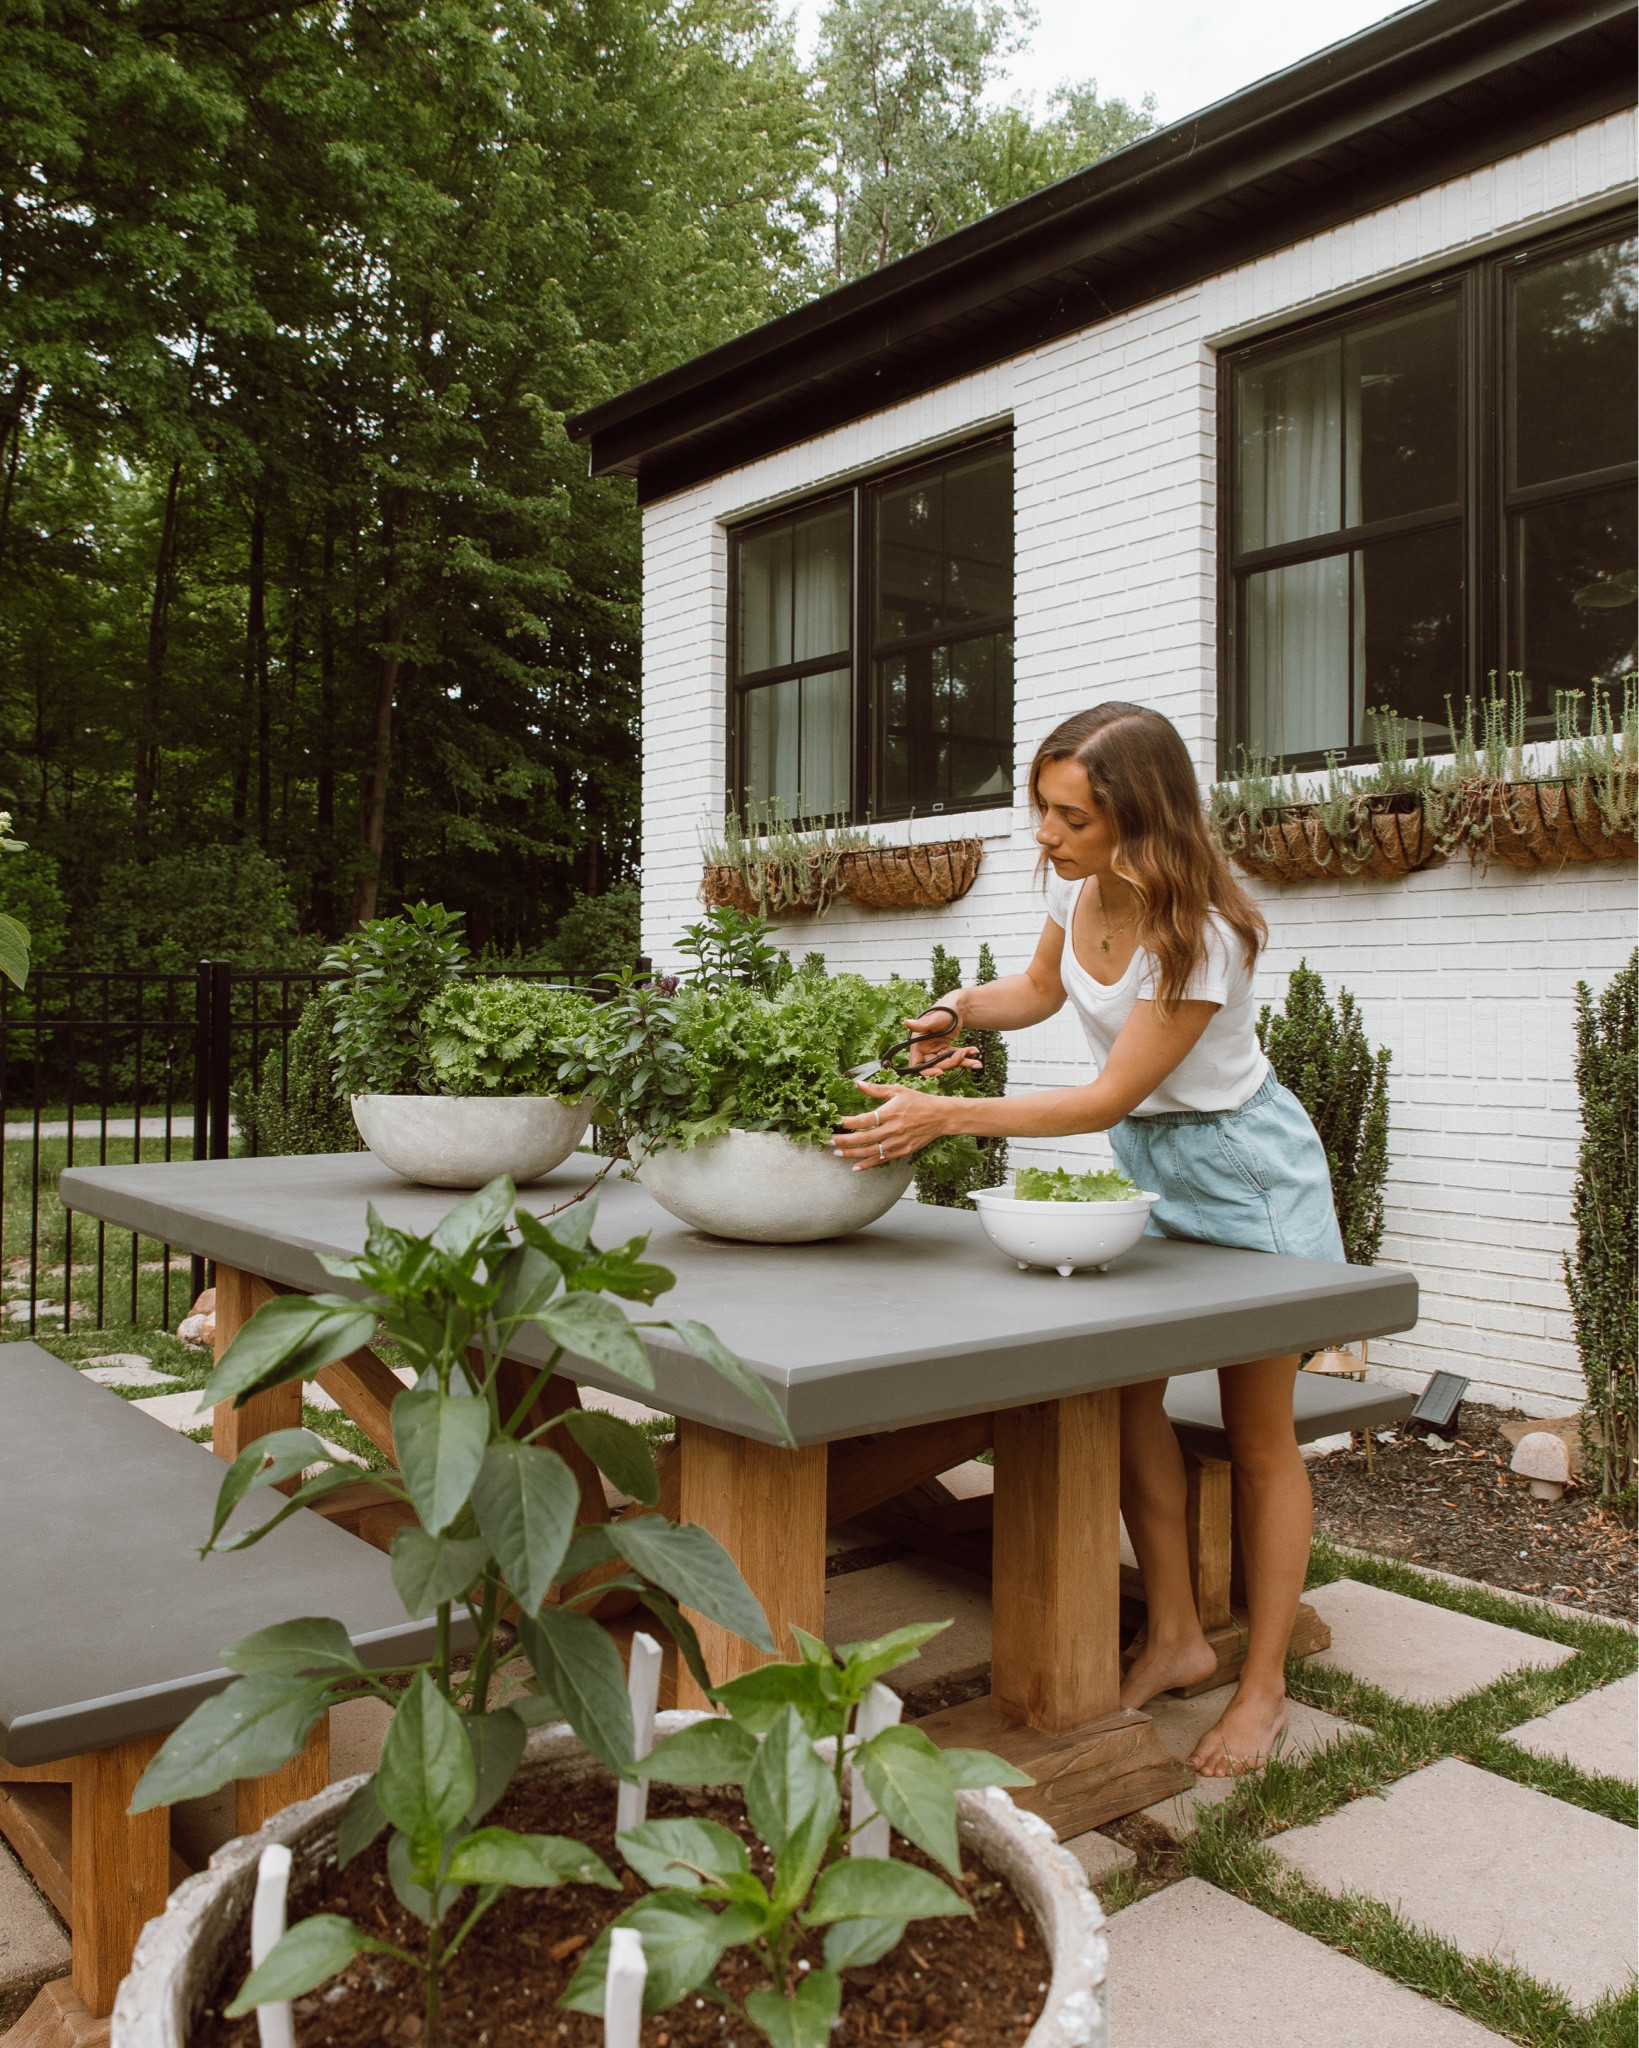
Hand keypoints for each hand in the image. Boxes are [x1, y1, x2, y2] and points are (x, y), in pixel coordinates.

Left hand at [832, 1081, 951, 1168]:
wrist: (940, 1116)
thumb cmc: (918, 1101)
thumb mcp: (898, 1090)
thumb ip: (876, 1090)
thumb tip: (858, 1084)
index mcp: (891, 1112)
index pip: (865, 1120)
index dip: (850, 1123)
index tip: (838, 1123)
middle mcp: (894, 1129)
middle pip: (865, 1138)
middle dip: (845, 1141)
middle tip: (830, 1141)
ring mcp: (898, 1142)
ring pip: (871, 1151)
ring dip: (852, 1154)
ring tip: (837, 1153)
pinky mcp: (903, 1151)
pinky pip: (882, 1159)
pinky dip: (868, 1164)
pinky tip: (855, 1167)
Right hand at [900, 1004, 979, 1077]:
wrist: (958, 1007)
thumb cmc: (943, 1010)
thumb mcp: (934, 1018)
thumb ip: (921, 1024)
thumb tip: (907, 1023)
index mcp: (918, 1043)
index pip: (917, 1064)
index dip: (927, 1071)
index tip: (940, 1072)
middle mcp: (925, 1049)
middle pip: (936, 1065)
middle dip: (951, 1062)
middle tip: (962, 1053)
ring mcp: (936, 1050)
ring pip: (948, 1063)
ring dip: (962, 1062)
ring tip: (975, 1060)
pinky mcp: (946, 1050)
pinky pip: (955, 1058)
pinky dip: (966, 1057)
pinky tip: (974, 1053)